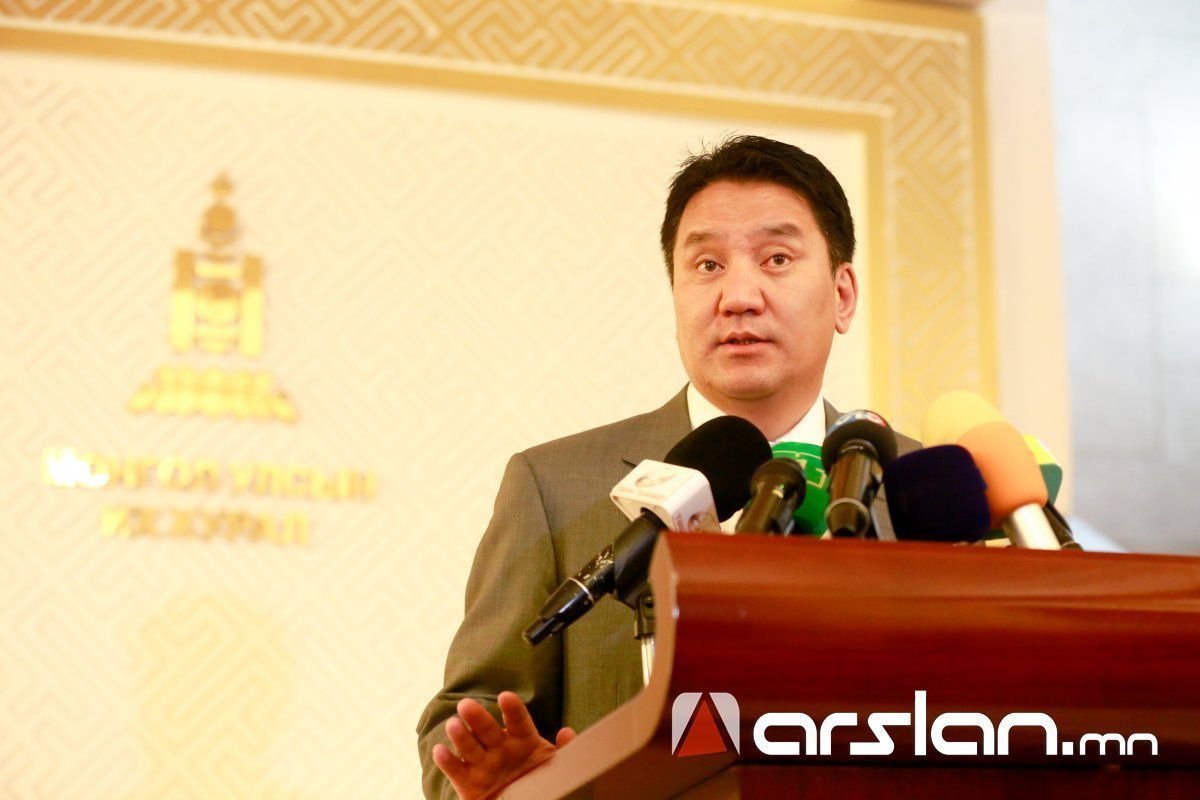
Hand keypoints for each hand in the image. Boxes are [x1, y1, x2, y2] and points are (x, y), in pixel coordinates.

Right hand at [432, 691, 576, 799]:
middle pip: (487, 729)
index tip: (506, 697)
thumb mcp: (557, 766)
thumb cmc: (540, 780)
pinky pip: (456, 771)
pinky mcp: (467, 783)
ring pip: (469, 746)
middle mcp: (499, 748)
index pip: (518, 721)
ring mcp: (482, 764)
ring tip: (453, 724)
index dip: (512, 709)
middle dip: (477, 717)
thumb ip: (566, 750)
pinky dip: (446, 761)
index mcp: (523, 739)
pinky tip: (439, 750)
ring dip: (460, 736)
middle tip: (466, 704)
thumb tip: (567, 733)